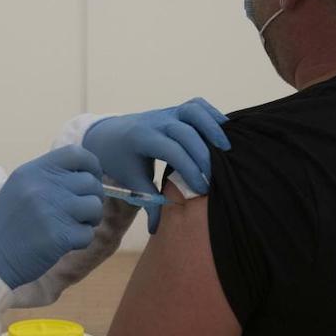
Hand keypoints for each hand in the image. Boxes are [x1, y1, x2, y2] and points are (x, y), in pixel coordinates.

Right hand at [0, 146, 104, 289]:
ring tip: (72, 226)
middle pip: (90, 183)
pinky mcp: (59, 236)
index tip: (91, 179)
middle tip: (80, 212)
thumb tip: (89, 175)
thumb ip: (50, 177)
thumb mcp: (21, 188)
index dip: (92, 166)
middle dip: (92, 198)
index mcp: (33, 171)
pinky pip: (88, 233)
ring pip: (94, 207)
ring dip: (89, 219)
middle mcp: (42, 186)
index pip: (76, 154)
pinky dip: (80, 241)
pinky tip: (63, 243)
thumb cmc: (8, 225)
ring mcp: (52, 210)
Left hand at [83, 98, 230, 232]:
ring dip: (213, 128)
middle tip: (215, 177)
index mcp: (142, 139)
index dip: (190, 169)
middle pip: (186, 133)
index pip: (172, 151)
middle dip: (204, 156)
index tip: (201, 189)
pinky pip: (197, 105)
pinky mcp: (175, 109)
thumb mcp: (132, 182)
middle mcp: (156, 121)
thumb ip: (147, 203)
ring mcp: (167, 112)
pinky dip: (212, 115)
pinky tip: (224, 131)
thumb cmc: (122, 161)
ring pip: (194, 111)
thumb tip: (157, 230)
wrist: (108, 135)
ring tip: (227, 150)